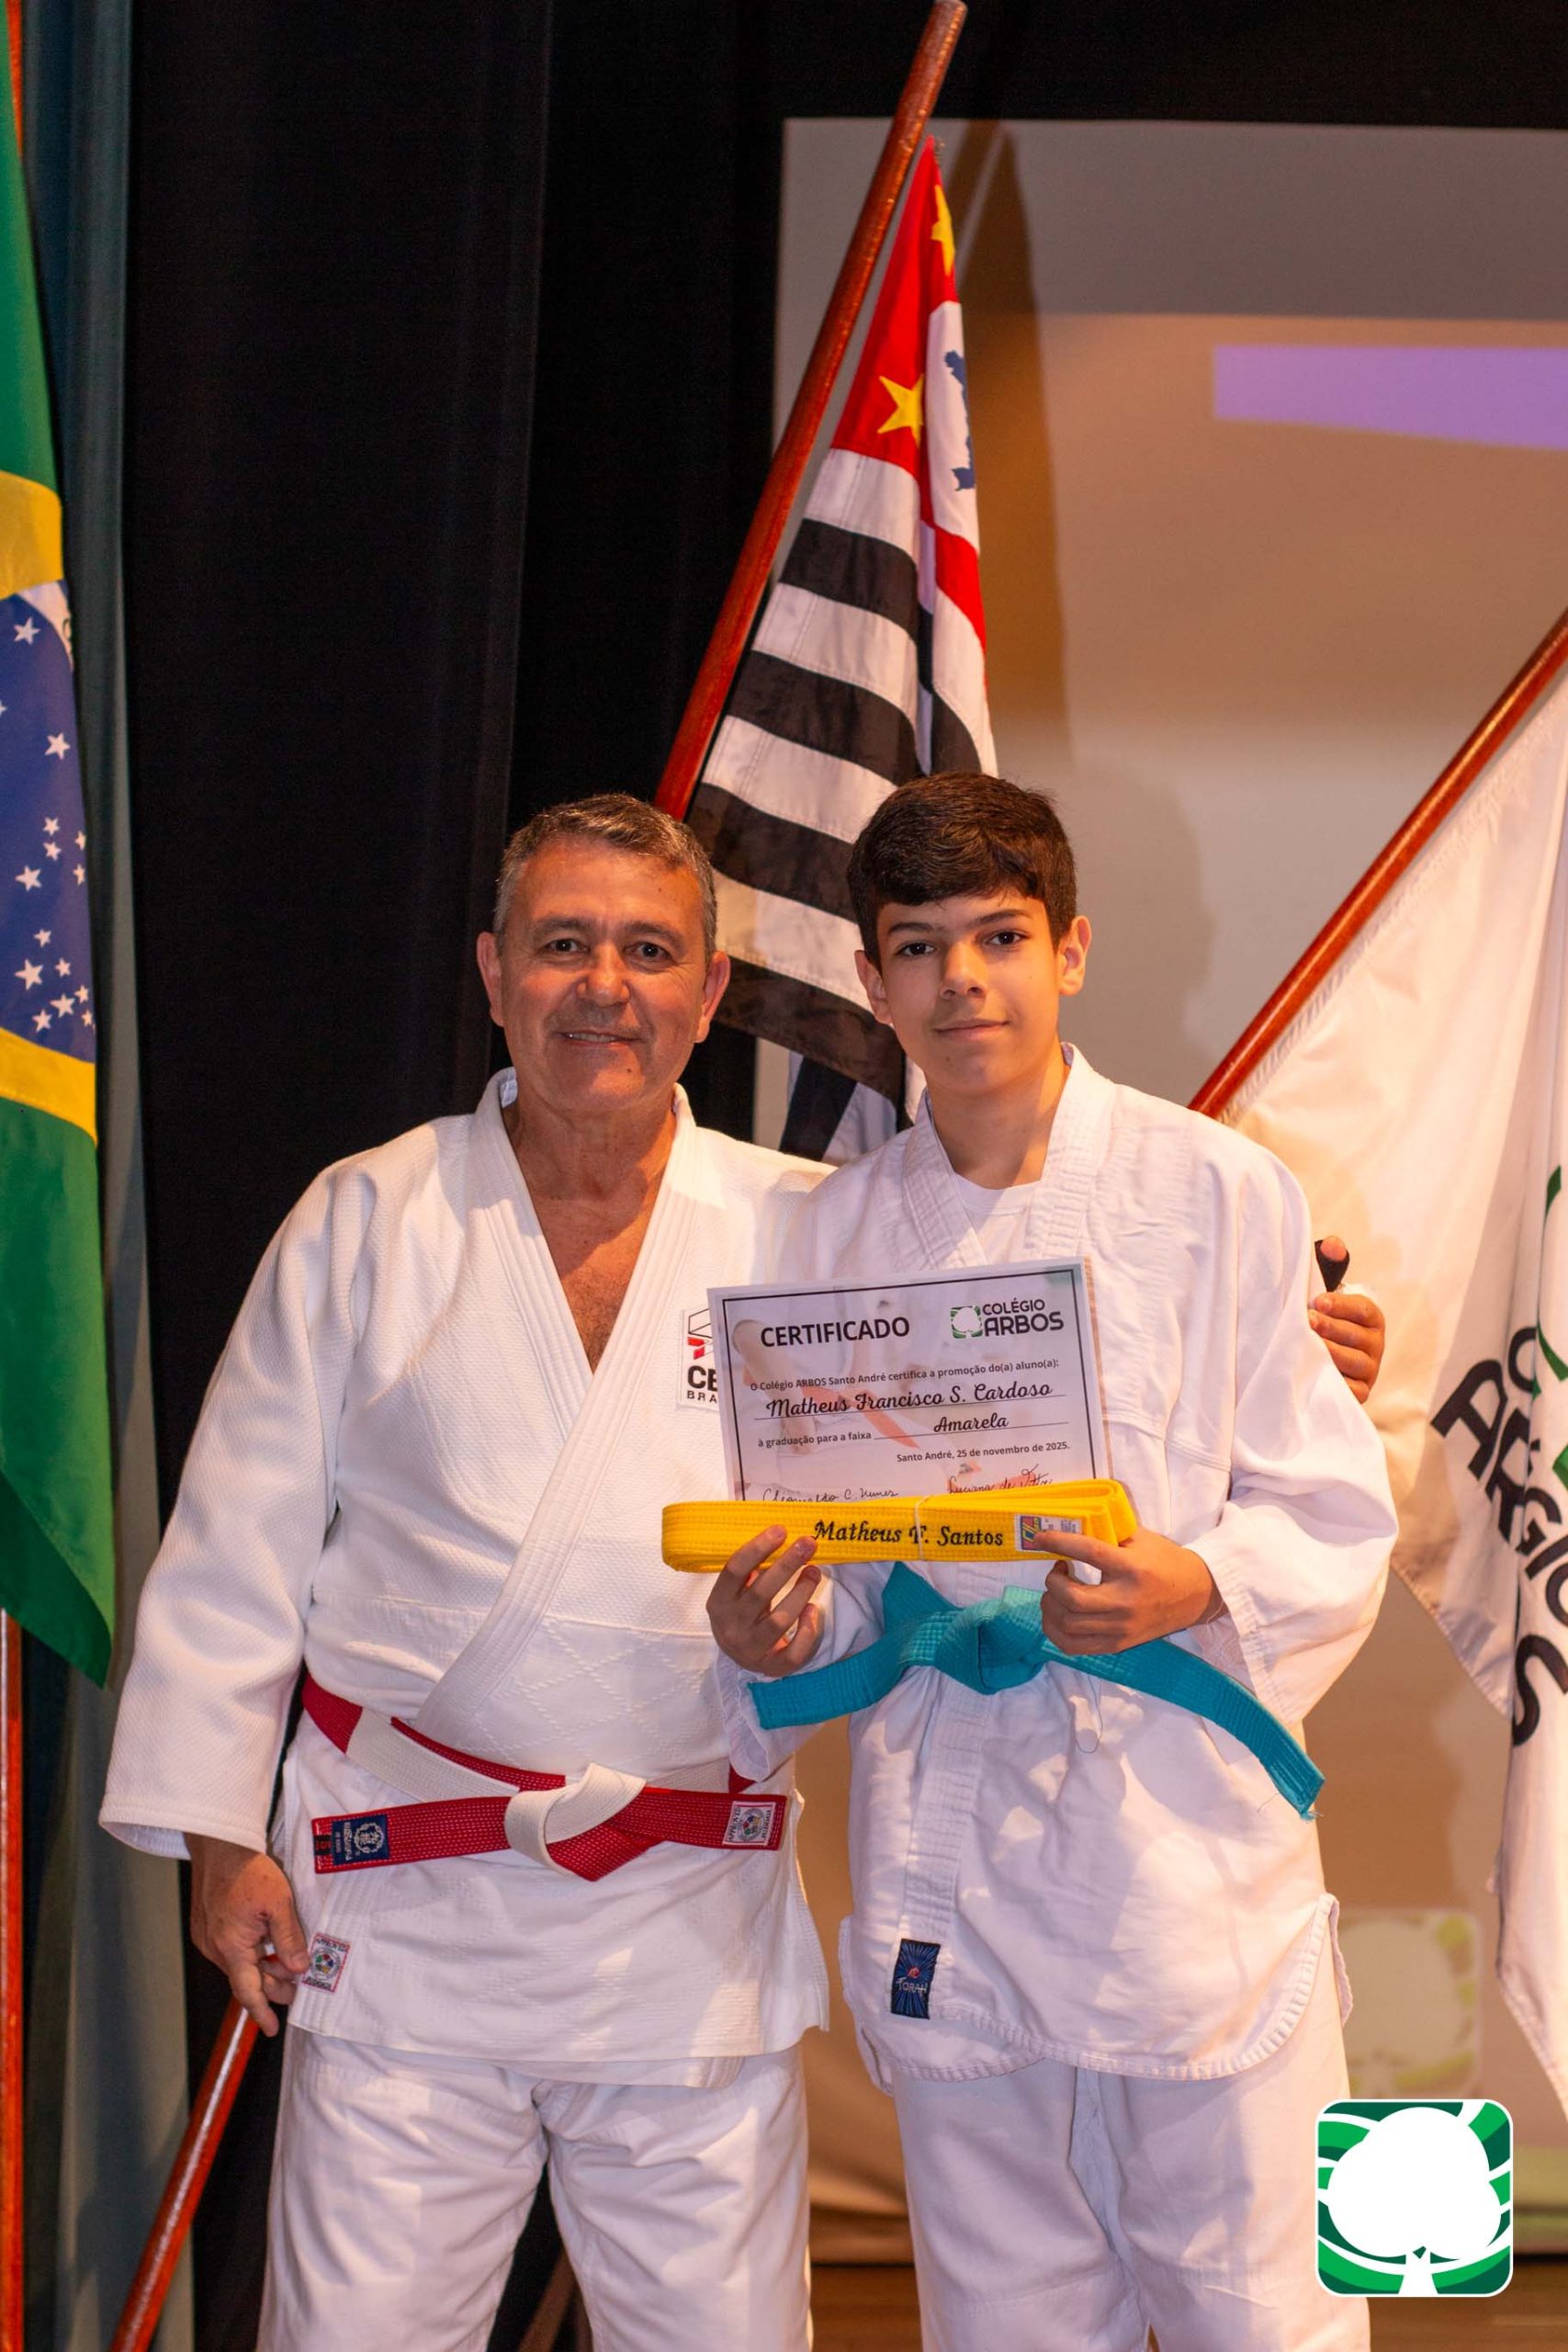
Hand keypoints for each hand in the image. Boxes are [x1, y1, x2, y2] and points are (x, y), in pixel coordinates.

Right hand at [188, 1835, 308, 2036]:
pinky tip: (267, 1943)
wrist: (219, 1844)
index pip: (248, 1991)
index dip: (262, 2012)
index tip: (273, 2028)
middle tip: (297, 1986)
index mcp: (231, 1947)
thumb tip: (298, 1968)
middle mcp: (214, 1947)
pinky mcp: (206, 1926)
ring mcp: (207, 1937)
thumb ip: (289, 1939)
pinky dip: (250, 1952)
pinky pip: (230, 1949)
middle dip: (272, 1986)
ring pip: (239, 1963)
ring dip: (262, 1967)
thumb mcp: (279, 1902)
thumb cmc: (247, 1869)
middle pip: (246, 1978)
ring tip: (287, 1963)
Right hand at [707, 1526, 824, 1676]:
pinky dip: (807, 1631)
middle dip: (787, 1564)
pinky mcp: (771, 1666)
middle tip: (808, 1544)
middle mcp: (730, 1626)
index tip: (780, 1530)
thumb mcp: (736, 1593)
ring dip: (800, 1592)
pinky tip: (813, 1610)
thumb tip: (778, 1537)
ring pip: (779, 1620)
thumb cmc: (742, 1612)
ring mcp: (750, 1649)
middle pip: (760, 1592)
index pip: (734, 1570)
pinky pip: (793, 1652)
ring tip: (814, 1572)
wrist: (741, 1656)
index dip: (757, 1548)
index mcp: (718, 1602)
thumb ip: (750, 1571)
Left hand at [1040, 1522, 1220, 1654]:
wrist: (1196, 1594)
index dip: (1059, 1542)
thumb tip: (1069, 1524)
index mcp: (1132, 1568)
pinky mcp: (1118, 1644)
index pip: (1089, 1552)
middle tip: (1056, 1571)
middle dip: (1053, 1583)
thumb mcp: (1141, 1538)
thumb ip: (1108, 1532)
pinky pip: (1075, 1647)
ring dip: (1050, 1606)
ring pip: (1069, 1625)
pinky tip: (1057, 1615)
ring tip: (1055, 1593)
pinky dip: (1056, 1632)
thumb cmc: (1164, 1561)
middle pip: (1073, 1599)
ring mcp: (1121, 1627)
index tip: (1039, 1538)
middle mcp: (1125, 1601)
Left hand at [1309, 1237, 1384, 1400]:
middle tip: (1308, 1321)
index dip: (1341, 1305)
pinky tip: (1313, 1375)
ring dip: (1331, 1354)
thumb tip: (1333, 1245)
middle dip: (1332, 1328)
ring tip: (1307, 1345)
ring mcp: (1369, 1369)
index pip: (1362, 1309)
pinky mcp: (1360, 1392)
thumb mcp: (1324, 1286)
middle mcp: (1375, 1344)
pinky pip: (1353, 1391)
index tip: (1317, 1301)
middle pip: (1357, 1337)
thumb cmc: (1319, 1314)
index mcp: (1371, 1317)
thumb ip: (1329, 1262)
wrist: (1312, 1353)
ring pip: (1354, 1363)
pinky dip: (1336, 1384)